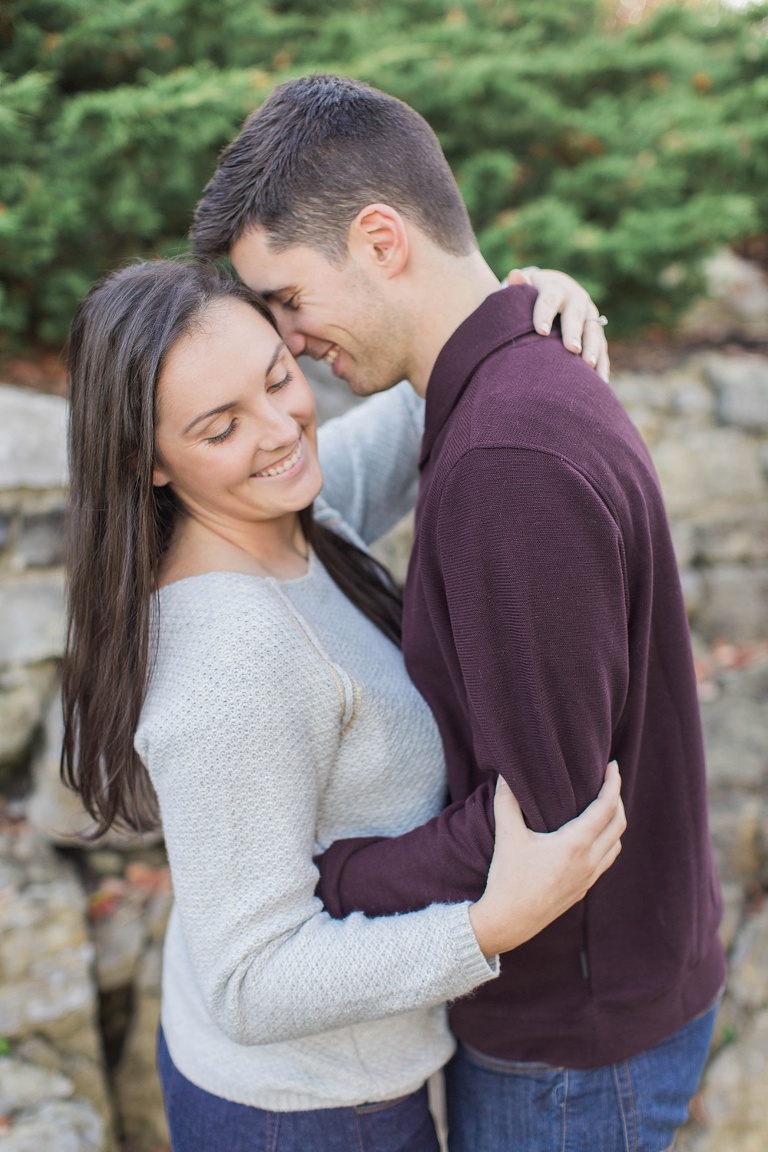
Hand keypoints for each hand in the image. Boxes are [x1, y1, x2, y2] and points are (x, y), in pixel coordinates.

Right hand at [469, 761, 624, 957]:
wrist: (508, 921)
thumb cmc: (508, 878)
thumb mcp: (507, 836)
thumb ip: (507, 802)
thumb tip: (505, 775)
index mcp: (575, 845)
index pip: (606, 807)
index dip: (613, 784)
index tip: (613, 766)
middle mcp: (588, 861)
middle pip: (618, 824)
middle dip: (617, 799)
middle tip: (608, 781)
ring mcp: (588, 878)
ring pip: (616, 844)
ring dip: (615, 822)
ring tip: (603, 806)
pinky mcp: (582, 890)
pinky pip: (606, 860)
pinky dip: (607, 842)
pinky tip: (592, 837)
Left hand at [506, 267, 609, 382]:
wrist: (553, 293)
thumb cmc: (530, 297)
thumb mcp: (524, 290)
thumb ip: (518, 287)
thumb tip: (514, 275)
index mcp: (555, 288)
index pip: (549, 299)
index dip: (545, 314)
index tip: (541, 332)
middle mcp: (576, 299)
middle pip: (575, 315)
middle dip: (574, 332)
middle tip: (573, 349)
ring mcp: (589, 315)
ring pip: (593, 331)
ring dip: (593, 348)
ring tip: (589, 366)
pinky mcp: (596, 331)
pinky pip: (601, 347)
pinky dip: (601, 363)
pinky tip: (600, 381)